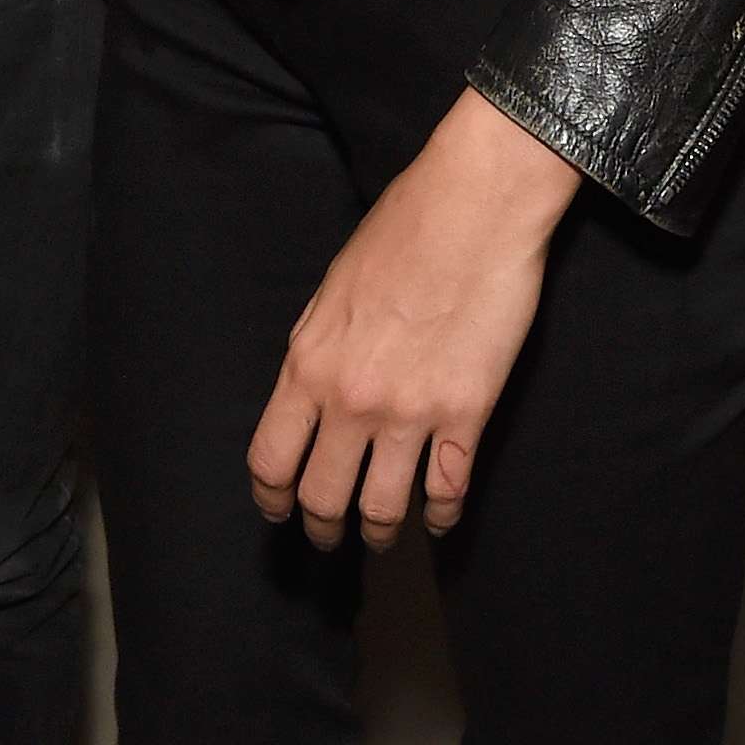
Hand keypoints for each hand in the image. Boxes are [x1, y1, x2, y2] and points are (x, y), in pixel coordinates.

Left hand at [248, 87, 581, 551]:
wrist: (474, 205)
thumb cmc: (403, 232)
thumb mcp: (332, 293)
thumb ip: (318, 353)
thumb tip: (312, 396)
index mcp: (307, 364)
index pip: (270, 460)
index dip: (271, 497)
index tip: (279, 511)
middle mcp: (350, 399)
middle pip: (321, 497)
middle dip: (322, 529)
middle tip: (330, 539)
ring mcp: (410, 412)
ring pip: (383, 509)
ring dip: (381, 534)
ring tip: (384, 539)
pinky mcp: (467, 413)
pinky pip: (448, 491)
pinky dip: (442, 515)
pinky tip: (440, 517)